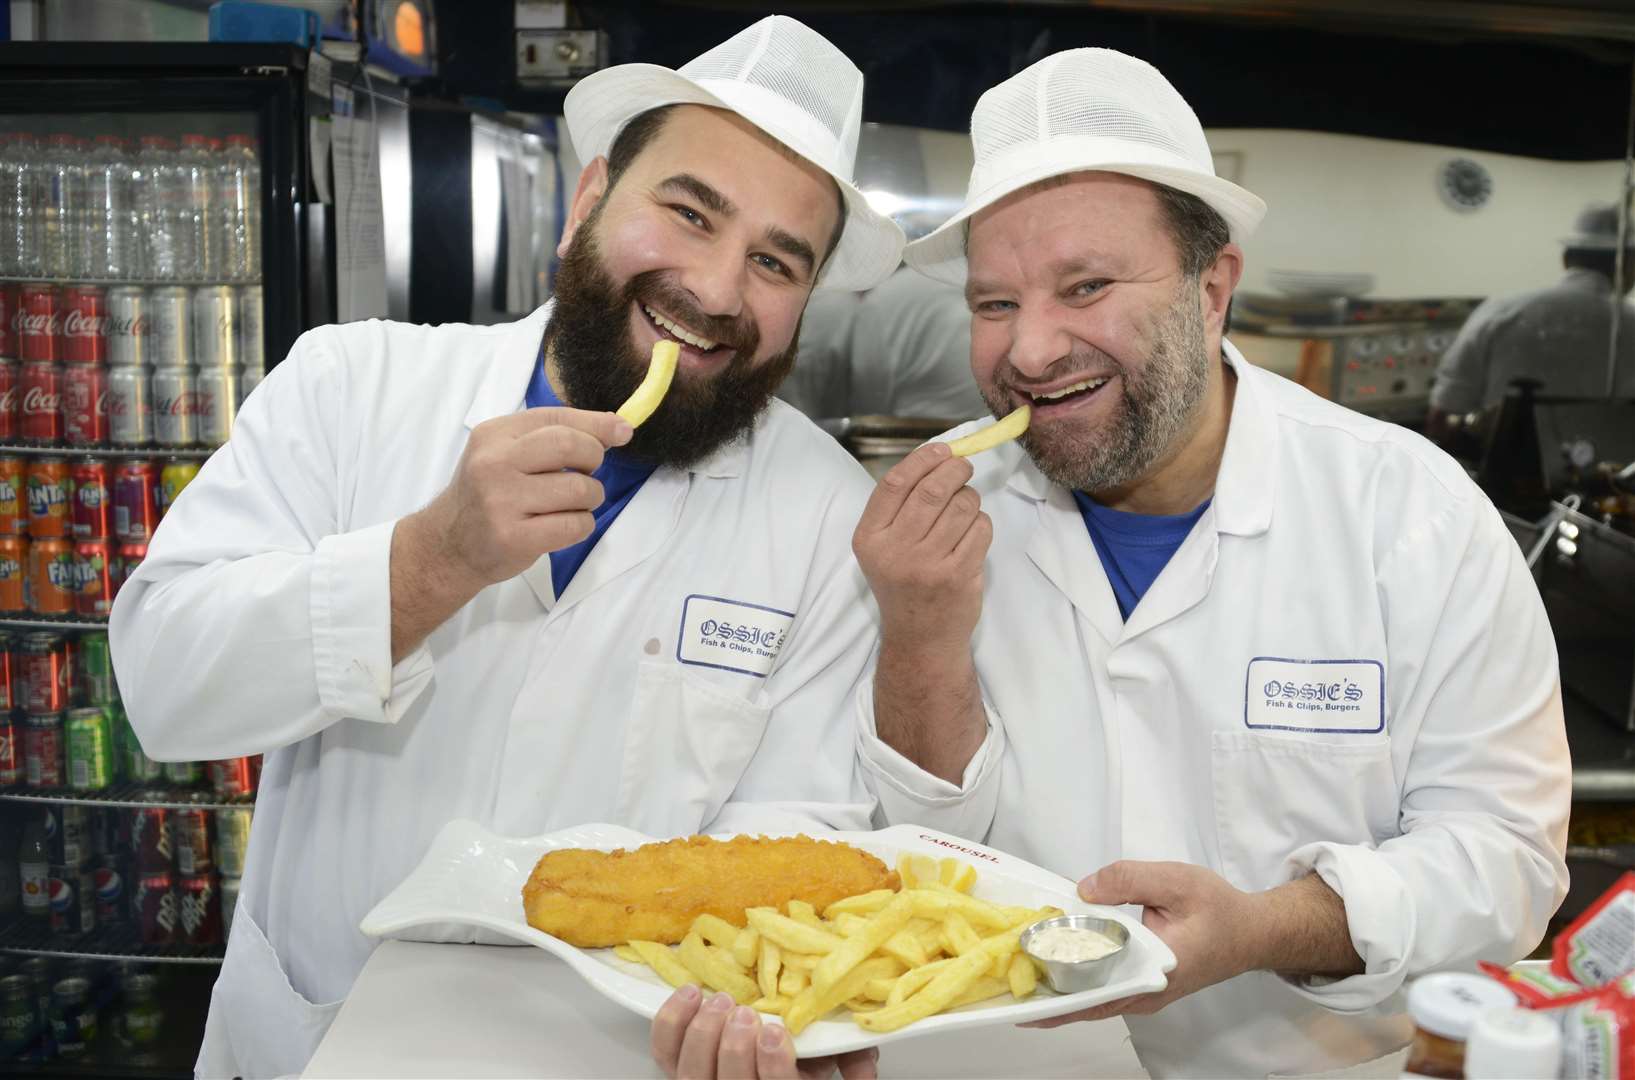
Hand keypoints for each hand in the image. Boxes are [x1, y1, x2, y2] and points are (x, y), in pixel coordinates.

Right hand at [409, 407, 631, 592]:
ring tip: (573, 504)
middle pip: (569, 446)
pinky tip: (565, 524)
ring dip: (590, 498)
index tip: (622, 431)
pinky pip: (574, 525)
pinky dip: (582, 524)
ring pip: (579, 489)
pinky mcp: (513, 537)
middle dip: (593, 459)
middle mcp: (493, 463)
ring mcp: (501, 501)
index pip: (556, 417)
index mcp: (494, 434)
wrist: (449, 544)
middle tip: (587, 474)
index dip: (596, 424)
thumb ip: (554, 436)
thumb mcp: (508, 453)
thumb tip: (618, 427)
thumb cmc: (490, 494)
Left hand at [651, 987, 878, 1079]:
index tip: (774, 1031)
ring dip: (704, 1034)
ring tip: (720, 1001)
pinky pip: (663, 1049)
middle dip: (734, 1047)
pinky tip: (692, 994)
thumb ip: (852, 1055)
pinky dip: (672, 1021)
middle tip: (745, 1013)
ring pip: (692, 1073)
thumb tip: (864, 1074)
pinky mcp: (676, 1061)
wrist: (756, 1037)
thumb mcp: (834, 1050)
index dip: (772, 1065)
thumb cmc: (799, 1043)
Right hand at [852, 442, 989, 648]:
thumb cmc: (903, 583)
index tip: (942, 449)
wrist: (920, 638)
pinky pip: (980, 528)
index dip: (922, 459)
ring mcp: (927, 565)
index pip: (896, 483)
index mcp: (869, 538)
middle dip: (954, 470)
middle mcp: (895, 551)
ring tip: (965, 508)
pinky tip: (972, 533)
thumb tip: (938, 456)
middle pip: (932, 490)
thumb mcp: (884, 548)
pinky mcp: (957, 575)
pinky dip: (982, 522)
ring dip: (970, 498)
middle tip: (964, 467)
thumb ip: (900, 507)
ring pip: (961, 506)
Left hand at [1025, 861, 1258, 1026]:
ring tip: (1015, 979)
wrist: (1251, 931)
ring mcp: (1141, 994)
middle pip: (1086, 1004)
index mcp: (1153, 974)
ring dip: (1057, 991)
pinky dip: (1074, 981)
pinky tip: (1048, 968)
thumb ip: (1129, 880)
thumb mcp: (1177, 882)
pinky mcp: (1139, 985)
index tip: (1023, 1000)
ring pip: (1091, 1000)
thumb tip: (1083, 889)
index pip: (1097, 994)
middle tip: (1004, 987)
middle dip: (1046, 998)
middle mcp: (1143, 994)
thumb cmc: (1219, 910)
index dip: (1059, 997)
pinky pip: (1100, 989)